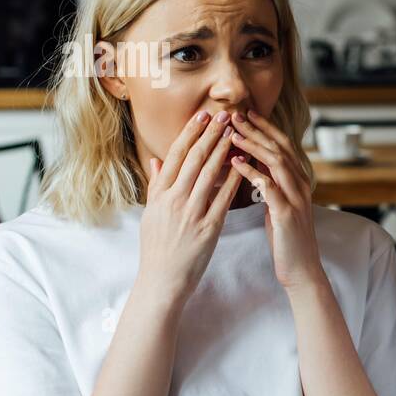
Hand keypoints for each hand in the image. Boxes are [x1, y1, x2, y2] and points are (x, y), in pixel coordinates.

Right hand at [137, 108, 242, 301]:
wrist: (162, 279)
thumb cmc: (157, 247)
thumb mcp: (150, 213)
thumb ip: (155, 186)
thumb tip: (156, 161)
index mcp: (160, 194)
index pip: (176, 156)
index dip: (190, 133)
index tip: (203, 116)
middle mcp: (174, 200)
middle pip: (194, 159)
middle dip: (210, 134)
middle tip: (224, 115)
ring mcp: (191, 213)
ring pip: (210, 174)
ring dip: (224, 150)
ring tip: (236, 133)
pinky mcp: (208, 227)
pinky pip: (223, 198)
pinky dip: (234, 179)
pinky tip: (245, 166)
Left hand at [228, 108, 325, 289]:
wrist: (301, 268)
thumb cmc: (285, 238)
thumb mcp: (278, 205)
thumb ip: (270, 183)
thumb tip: (252, 163)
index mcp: (299, 181)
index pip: (282, 145)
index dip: (264, 127)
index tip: (245, 114)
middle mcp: (301, 184)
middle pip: (280, 147)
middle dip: (257, 129)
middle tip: (235, 115)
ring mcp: (296, 198)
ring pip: (276, 162)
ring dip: (253, 145)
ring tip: (232, 134)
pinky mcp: (287, 213)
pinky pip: (269, 186)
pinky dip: (251, 171)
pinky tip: (235, 162)